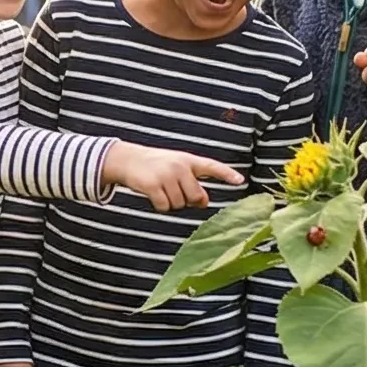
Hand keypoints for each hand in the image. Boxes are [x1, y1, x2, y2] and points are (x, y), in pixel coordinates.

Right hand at [103, 142, 243, 210]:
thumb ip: (192, 182)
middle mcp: (179, 166)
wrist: (127, 159)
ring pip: (179, 204)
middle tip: (174, 191)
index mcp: (188, 160)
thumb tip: (204, 202)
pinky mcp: (152, 185)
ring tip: (161, 189)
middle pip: (196, 196)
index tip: (240, 181)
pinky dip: (159, 206)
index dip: (226, 174)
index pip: (212, 167)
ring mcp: (166, 175)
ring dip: (170, 203)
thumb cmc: (155, 165)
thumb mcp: (176, 167)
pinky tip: (153, 195)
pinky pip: (164, 207)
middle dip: (187, 200)